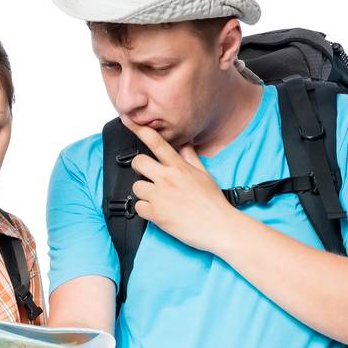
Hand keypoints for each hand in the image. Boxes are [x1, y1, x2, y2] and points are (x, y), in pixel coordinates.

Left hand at [126, 122, 233, 254]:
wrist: (218, 226)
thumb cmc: (213, 203)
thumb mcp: (204, 174)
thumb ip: (191, 158)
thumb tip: (185, 145)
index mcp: (179, 167)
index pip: (157, 142)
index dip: (140, 130)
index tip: (129, 122)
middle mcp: (167, 179)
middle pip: (138, 162)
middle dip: (139, 167)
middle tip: (146, 174)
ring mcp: (160, 197)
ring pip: (136, 187)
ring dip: (143, 192)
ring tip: (156, 198)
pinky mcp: (156, 215)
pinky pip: (138, 207)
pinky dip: (144, 210)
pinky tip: (156, 211)